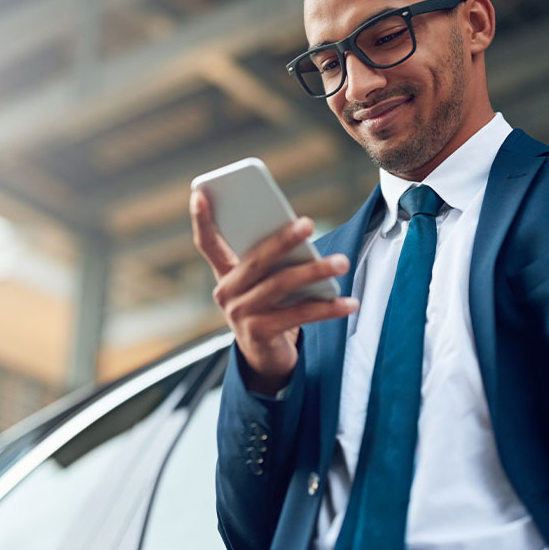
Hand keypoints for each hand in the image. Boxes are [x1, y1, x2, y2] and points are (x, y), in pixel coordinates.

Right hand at [190, 190, 358, 394]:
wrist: (266, 356)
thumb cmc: (271, 307)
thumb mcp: (266, 282)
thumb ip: (274, 260)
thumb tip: (302, 235)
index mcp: (225, 273)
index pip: (207, 242)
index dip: (201, 218)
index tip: (199, 193)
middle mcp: (226, 293)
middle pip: (256, 260)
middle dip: (283, 240)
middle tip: (307, 224)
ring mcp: (240, 315)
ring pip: (280, 285)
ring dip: (314, 271)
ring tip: (342, 262)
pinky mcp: (259, 334)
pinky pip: (298, 315)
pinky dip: (327, 308)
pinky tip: (349, 303)